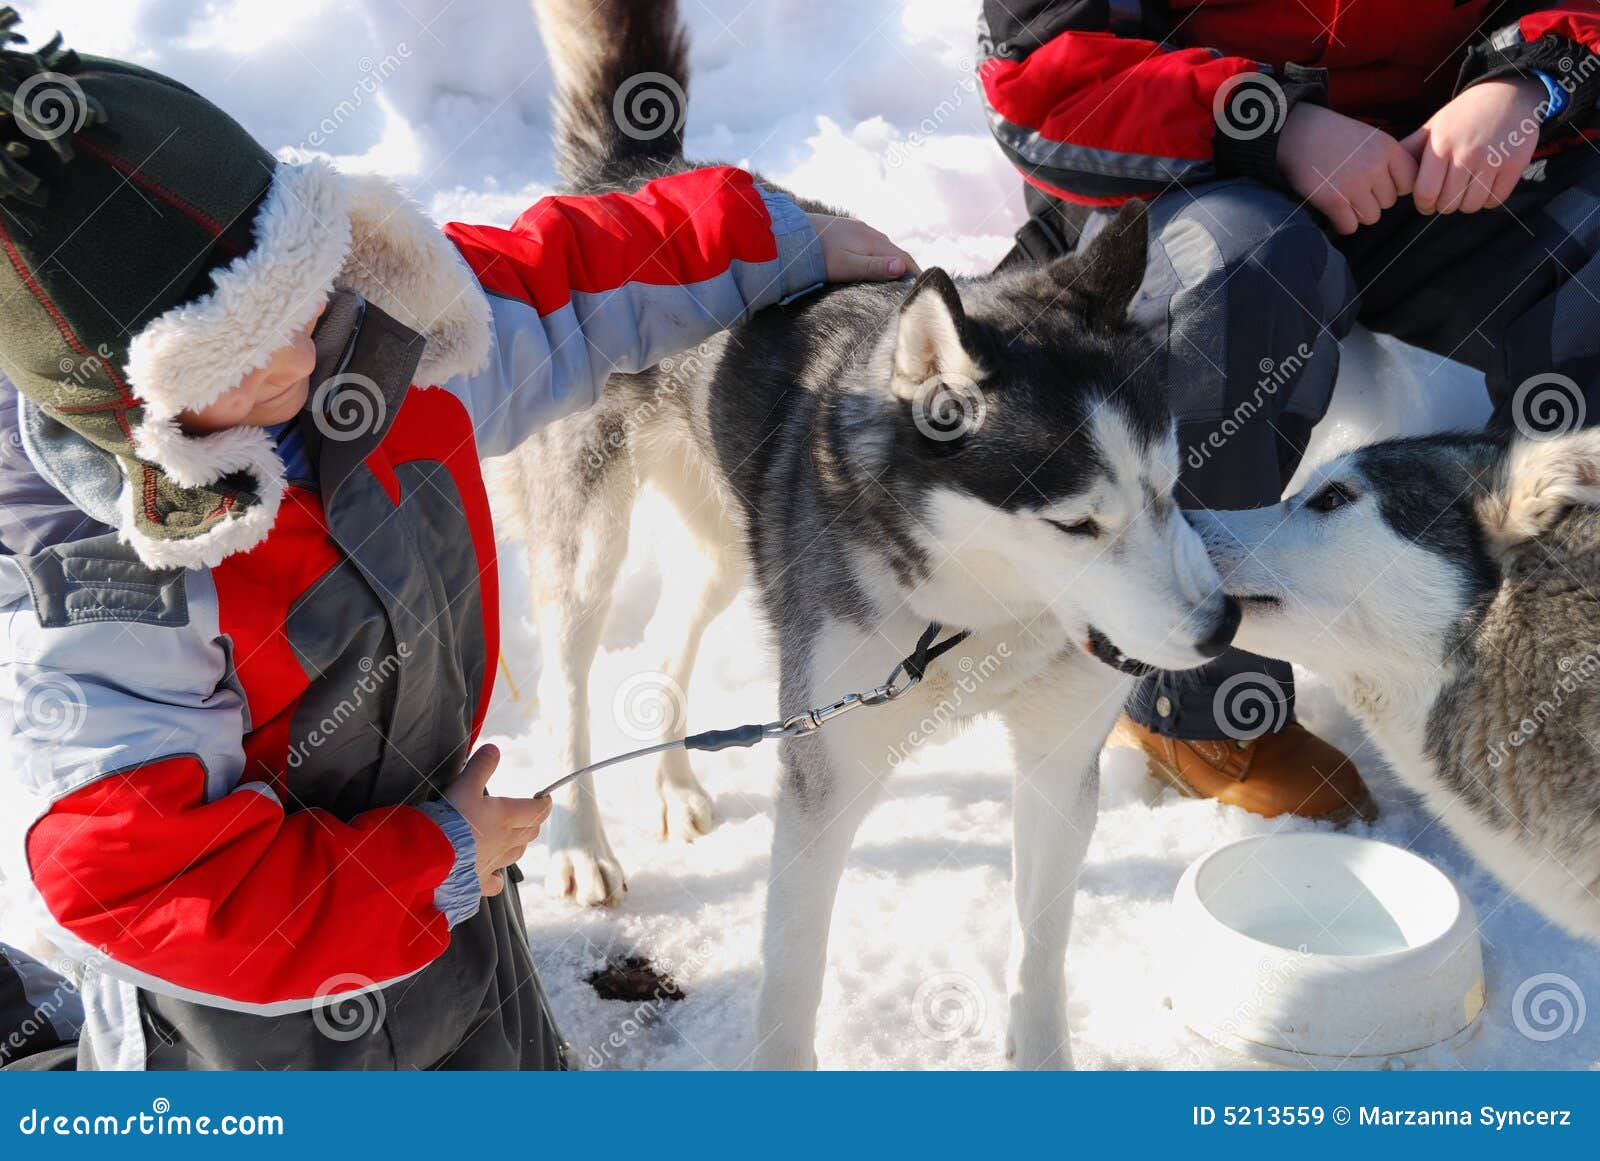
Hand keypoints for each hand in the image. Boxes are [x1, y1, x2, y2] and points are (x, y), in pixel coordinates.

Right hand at [444, 745, 549, 897]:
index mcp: (507, 817)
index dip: (543, 804)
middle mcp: (505, 842)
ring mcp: (493, 863)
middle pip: (529, 833)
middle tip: (528, 815)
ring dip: (517, 846)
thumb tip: (495, 748)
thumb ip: (480, 767)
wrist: (431, 857)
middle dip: (532, 823)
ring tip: (511, 839)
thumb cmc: (451, 820)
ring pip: (516, 855)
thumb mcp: (464, 786)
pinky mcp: (478, 881)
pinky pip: (494, 883)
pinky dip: (495, 878)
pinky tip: (492, 876)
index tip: (545, 799)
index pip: (537, 811)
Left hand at [806, 212, 919, 281]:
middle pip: (895, 251)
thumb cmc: (817, 255)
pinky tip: (873, 262)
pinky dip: (878, 255)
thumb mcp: (846, 266)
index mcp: (873, 241)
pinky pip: (869, 243)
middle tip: (914, 286)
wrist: (789, 235)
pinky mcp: (845, 229)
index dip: (915, 272)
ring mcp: (856, 228)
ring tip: (897, 278)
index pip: (903, 258)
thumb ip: (874, 267)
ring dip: (892, 260)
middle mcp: (868, 232)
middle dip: (906, 267)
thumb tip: (902, 267)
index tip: (925, 287)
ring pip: (882, 246)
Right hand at [1276, 103, 1416, 234]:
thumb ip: (1389, 160)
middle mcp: (1375, 167)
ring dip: (1358, 213)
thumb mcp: (1370, 137)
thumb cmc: (1334, 137)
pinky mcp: (1333, 201)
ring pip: (1371, 217)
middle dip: (1373, 199)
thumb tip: (1402, 192)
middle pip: (1389, 202)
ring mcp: (1354, 185)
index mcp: (1388, 148)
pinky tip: (1333, 209)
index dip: (1394, 186)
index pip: (1409, 183)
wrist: (1297, 133)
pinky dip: (1342, 223)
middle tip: (1353, 187)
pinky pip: (1350, 226)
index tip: (1378, 182)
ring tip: (1343, 197)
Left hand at [1401, 78, 1544, 214]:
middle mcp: (1466, 154)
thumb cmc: (1463, 115)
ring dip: (1466, 204)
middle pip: (1448, 204)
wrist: (1507, 93)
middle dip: (1444, 204)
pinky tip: (1484, 187)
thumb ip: (1410, 150)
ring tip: (1465, 190)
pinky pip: (1495, 200)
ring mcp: (1492, 160)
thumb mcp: (1433, 127)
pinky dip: (1488, 199)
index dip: (1424, 205)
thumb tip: (1385, 171)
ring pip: (1471, 205)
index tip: (1426, 203)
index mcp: (1441, 146)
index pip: (1425, 193)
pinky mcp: (1515, 164)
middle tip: (1447, 195)